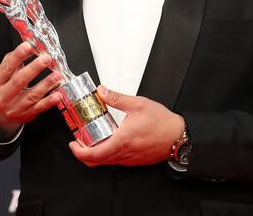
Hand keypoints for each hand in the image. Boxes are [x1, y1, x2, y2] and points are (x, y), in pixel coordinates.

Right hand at [0, 42, 62, 137]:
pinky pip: (39, 108)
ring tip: (57, 75)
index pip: (6, 68)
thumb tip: (28, 47)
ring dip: (46, 84)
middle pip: (19, 81)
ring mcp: (14, 108)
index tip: (27, 46)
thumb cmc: (2, 89)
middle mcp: (3, 96)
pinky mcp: (26, 115)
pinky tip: (57, 95)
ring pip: (31, 96)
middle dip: (34, 69)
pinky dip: (49, 102)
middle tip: (46, 59)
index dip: (17, 56)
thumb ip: (12, 61)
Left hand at [68, 85, 183, 166]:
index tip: (73, 144)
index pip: (94, 154)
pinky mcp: (135, 160)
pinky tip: (109, 141)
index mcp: (122, 140)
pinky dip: (107, 154)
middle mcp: (124, 153)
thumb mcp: (138, 104)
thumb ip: (117, 98)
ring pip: (106, 162)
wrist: (179, 137)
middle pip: (96, 161)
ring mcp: (130, 159)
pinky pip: (116, 160)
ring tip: (91, 139)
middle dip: (83, 154)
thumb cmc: (162, 122)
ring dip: (95, 154)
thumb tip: (102, 91)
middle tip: (78, 142)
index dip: (79, 152)